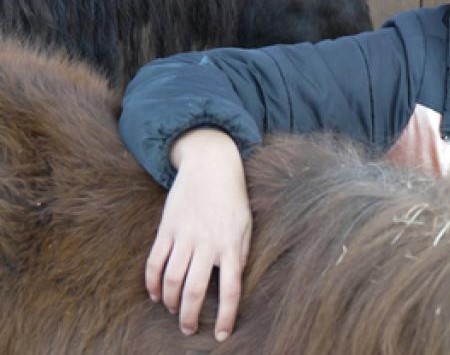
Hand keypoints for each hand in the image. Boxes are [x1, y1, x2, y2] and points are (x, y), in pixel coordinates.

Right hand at [145, 128, 251, 340]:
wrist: (211, 165)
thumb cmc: (233, 199)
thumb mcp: (245, 226)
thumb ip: (239, 255)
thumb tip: (233, 283)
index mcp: (231, 246)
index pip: (230, 289)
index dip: (225, 315)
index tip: (221, 334)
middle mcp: (207, 243)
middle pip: (193, 290)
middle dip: (189, 316)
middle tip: (188, 329)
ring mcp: (184, 235)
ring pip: (171, 279)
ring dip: (170, 301)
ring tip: (173, 311)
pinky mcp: (166, 228)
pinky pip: (154, 261)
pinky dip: (152, 282)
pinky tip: (155, 294)